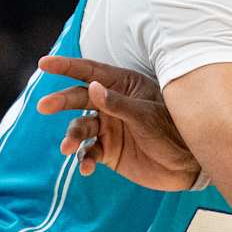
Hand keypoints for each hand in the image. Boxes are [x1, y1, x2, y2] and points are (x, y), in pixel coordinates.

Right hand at [35, 56, 199, 190]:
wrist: (188, 166)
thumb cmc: (173, 132)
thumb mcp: (147, 116)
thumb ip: (119, 104)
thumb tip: (92, 87)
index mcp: (123, 87)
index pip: (90, 72)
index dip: (66, 66)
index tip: (43, 63)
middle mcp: (111, 105)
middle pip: (78, 98)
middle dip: (60, 101)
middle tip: (44, 106)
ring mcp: (108, 127)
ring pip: (79, 127)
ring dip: (71, 137)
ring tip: (68, 148)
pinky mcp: (108, 150)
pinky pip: (88, 152)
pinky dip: (84, 160)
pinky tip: (87, 169)